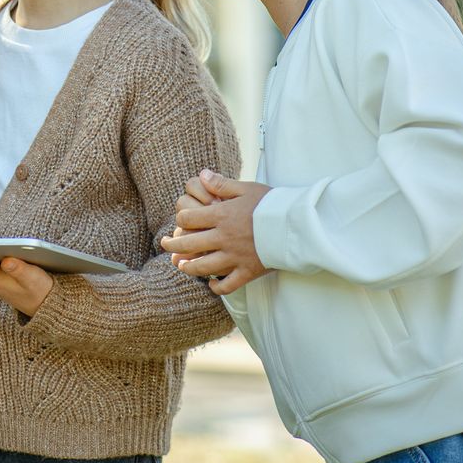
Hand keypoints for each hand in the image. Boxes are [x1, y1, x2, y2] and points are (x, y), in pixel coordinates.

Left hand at [161, 169, 270, 294]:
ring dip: (187, 267)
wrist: (298, 225)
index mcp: (222, 216)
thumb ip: (222, 184)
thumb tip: (202, 174)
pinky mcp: (248, 271)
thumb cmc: (273, 204)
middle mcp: (224, 238)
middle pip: (188, 243)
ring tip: (180, 265)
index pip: (189, 219)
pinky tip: (210, 284)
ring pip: (202, 267)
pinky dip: (216, 287)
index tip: (180, 220)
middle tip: (164, 244)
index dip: (180, 219)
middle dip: (172, 244)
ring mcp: (235, 257)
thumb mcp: (246, 188)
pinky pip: (227, 285)